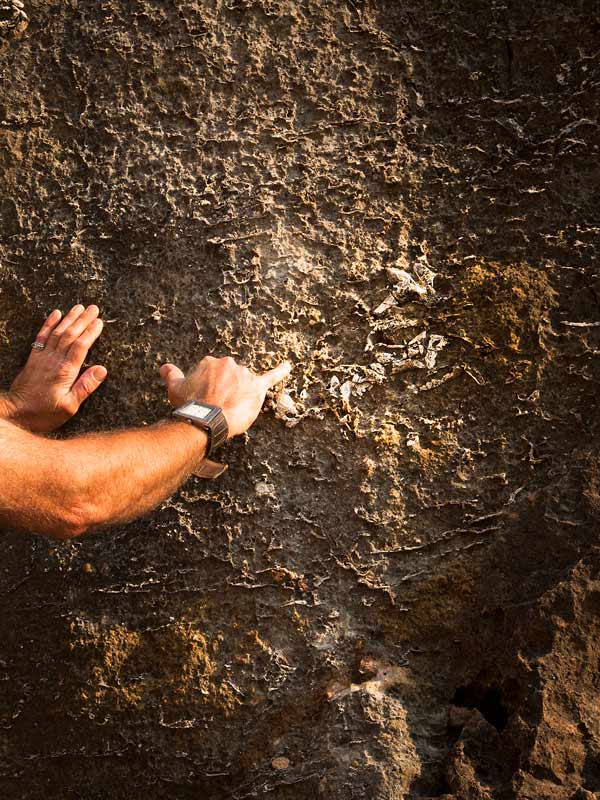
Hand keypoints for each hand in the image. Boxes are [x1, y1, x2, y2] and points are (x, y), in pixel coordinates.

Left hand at [8, 305, 106, 432]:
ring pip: (58, 332)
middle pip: (70, 335)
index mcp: (65, 371)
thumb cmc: (44, 414)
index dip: (91, 333)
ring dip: (69, 318)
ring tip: (79, 307)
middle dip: (83, 320)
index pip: (80, 346)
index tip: (100, 322)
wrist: (16, 414)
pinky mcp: (34, 358)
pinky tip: (56, 314)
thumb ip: (85, 387)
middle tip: (94, 308)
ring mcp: (42, 357)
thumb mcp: (69, 406)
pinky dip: (49, 324)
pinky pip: (42, 336)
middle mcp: (53, 360)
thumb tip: (102, 369)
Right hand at [160, 355, 290, 437]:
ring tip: (230, 409)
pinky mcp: (256, 388)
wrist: (206, 419)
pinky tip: (289, 366)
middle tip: (218, 406)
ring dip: (240, 393)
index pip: (214, 374)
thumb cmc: (191, 405)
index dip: (210, 388)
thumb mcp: (175, 388)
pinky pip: (270, 378)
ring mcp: (244, 375)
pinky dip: (280, 372)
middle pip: (231, 377)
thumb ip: (171, 375)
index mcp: (211, 362)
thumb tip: (165, 367)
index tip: (207, 398)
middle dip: (226, 390)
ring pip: (245, 383)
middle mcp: (229, 364)